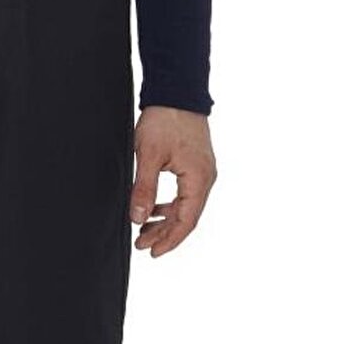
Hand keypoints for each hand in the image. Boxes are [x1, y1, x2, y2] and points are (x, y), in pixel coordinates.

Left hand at [130, 106, 216, 256]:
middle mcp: (206, 178)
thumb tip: (137, 218)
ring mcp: (203, 171)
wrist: (177, 91)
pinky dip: (170, 205)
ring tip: (144, 229)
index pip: (186, 221)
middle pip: (187, 217)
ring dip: (166, 220)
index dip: (169, 240)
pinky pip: (185, 194)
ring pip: (186, 206)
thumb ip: (144, 189)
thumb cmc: (166, 119)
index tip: (152, 252)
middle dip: (164, 234)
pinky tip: (154, 209)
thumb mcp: (149, 156)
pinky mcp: (196, 165)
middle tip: (141, 244)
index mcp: (199, 179)